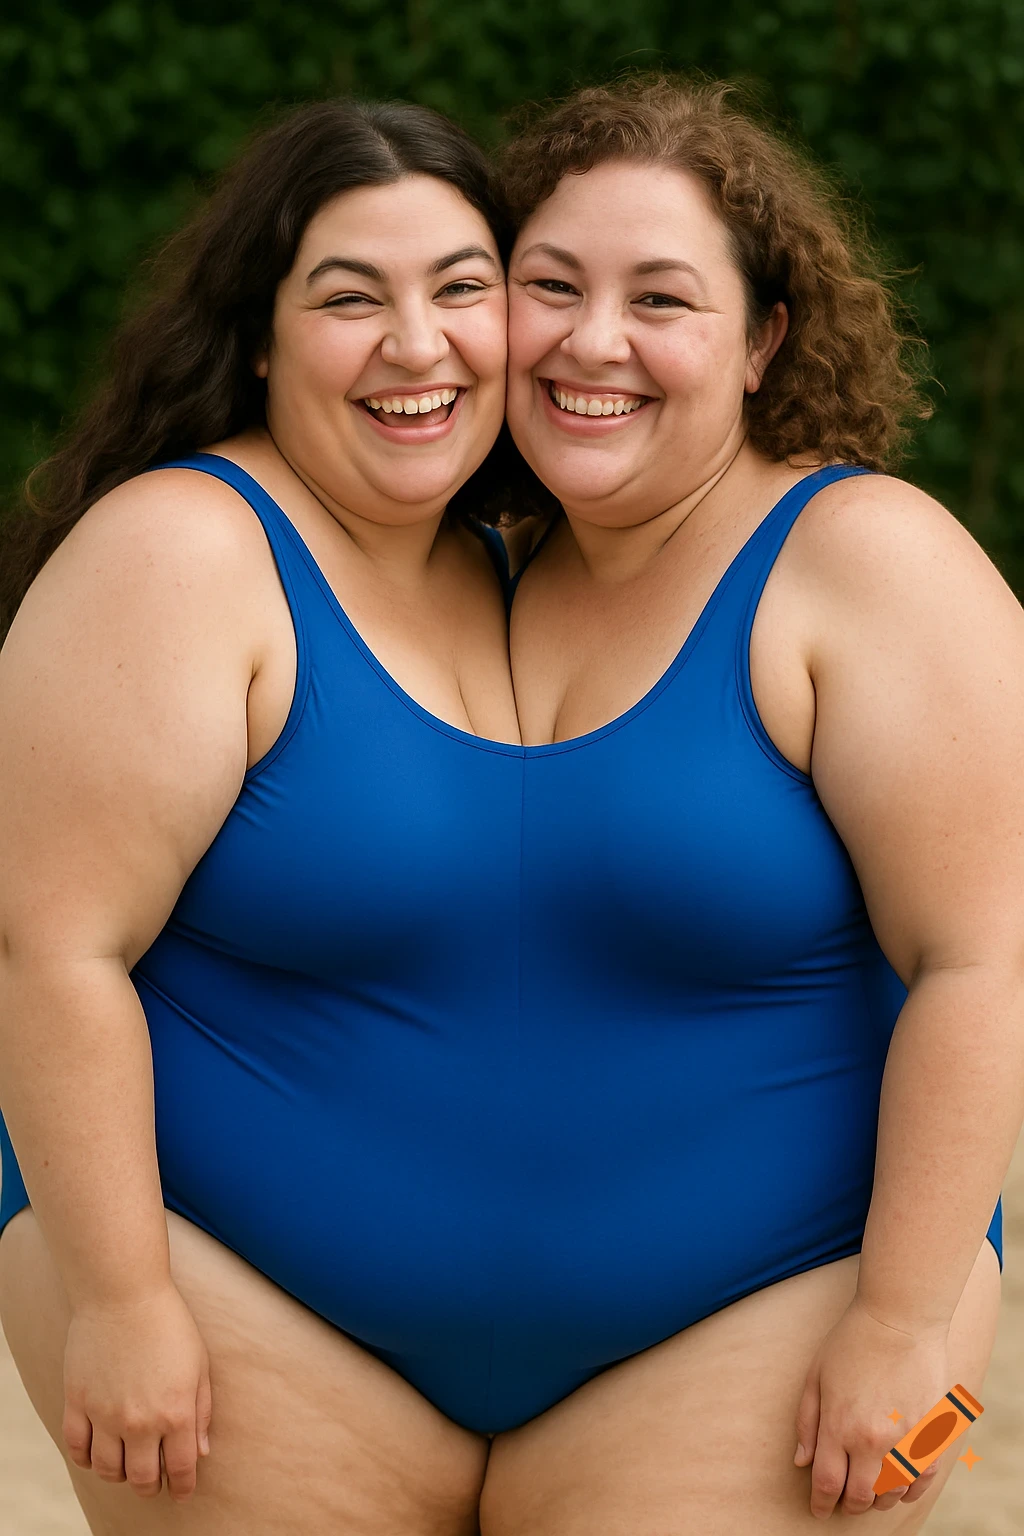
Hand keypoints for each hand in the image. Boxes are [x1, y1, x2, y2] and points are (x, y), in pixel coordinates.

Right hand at [62, 1283, 212, 1502]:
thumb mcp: (199, 1365)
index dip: (184, 1487)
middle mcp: (140, 1421)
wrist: (123, 1294)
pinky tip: (98, 1453)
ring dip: (120, 1475)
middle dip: (151, 1486)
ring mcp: (105, 1414)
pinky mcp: (78, 1402)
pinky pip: (78, 1448)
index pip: (181, 1469)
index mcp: (176, 1412)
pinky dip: (87, 1459)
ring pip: (109, 1470)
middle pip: (143, 1478)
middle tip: (154, 1482)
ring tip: (127, 1466)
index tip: (183, 1492)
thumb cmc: (169, 1324)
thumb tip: (200, 1452)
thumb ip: (201, 1411)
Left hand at [793, 1294, 950, 1518]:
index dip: (821, 1504)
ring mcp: (907, 1440)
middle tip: (844, 1501)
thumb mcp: (816, 1376)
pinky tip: (900, 1484)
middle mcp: (874, 1441)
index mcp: (840, 1426)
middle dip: (849, 1505)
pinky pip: (922, 1481)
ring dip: (879, 1499)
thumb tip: (802, 1462)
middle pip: (860, 1497)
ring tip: (870, 1490)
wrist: (900, 1318)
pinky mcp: (933, 1435)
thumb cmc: (852, 1341)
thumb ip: (807, 1422)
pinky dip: (909, 1489)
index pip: (828, 1484)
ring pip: (893, 1495)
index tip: (819, 1510)